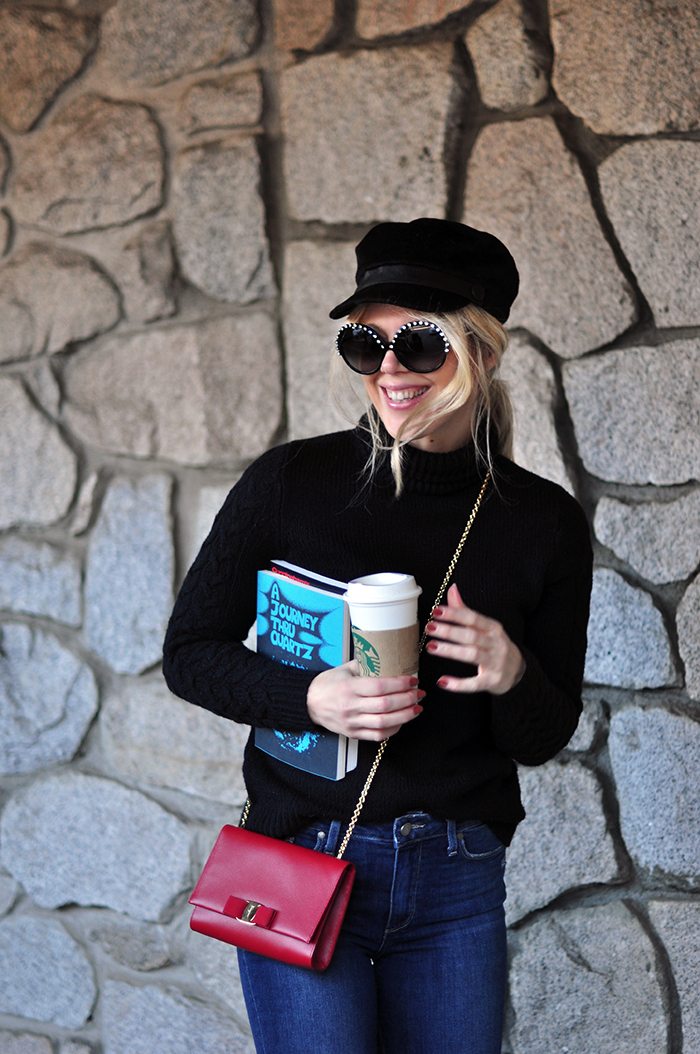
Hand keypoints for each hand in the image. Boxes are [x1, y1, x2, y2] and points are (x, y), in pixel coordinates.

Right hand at [307, 660, 424, 740]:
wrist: (308, 703)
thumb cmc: (328, 683)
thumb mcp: (345, 669)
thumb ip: (366, 664)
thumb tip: (390, 657)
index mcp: (349, 687)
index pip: (380, 687)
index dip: (400, 684)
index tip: (412, 680)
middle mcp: (350, 706)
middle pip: (386, 705)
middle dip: (408, 699)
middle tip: (419, 693)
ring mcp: (352, 723)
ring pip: (384, 722)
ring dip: (405, 716)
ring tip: (416, 708)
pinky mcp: (353, 734)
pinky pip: (378, 735)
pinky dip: (393, 729)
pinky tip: (402, 720)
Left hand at [425, 584, 525, 695]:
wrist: (517, 671)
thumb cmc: (495, 645)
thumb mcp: (485, 627)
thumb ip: (465, 610)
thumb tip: (452, 589)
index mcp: (493, 628)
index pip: (473, 618)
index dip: (454, 614)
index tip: (436, 611)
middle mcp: (496, 644)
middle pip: (471, 636)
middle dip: (449, 631)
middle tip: (429, 628)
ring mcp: (496, 663)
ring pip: (472, 655)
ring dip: (451, 651)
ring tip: (431, 647)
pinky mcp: (492, 681)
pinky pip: (474, 683)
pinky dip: (458, 684)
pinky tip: (442, 681)